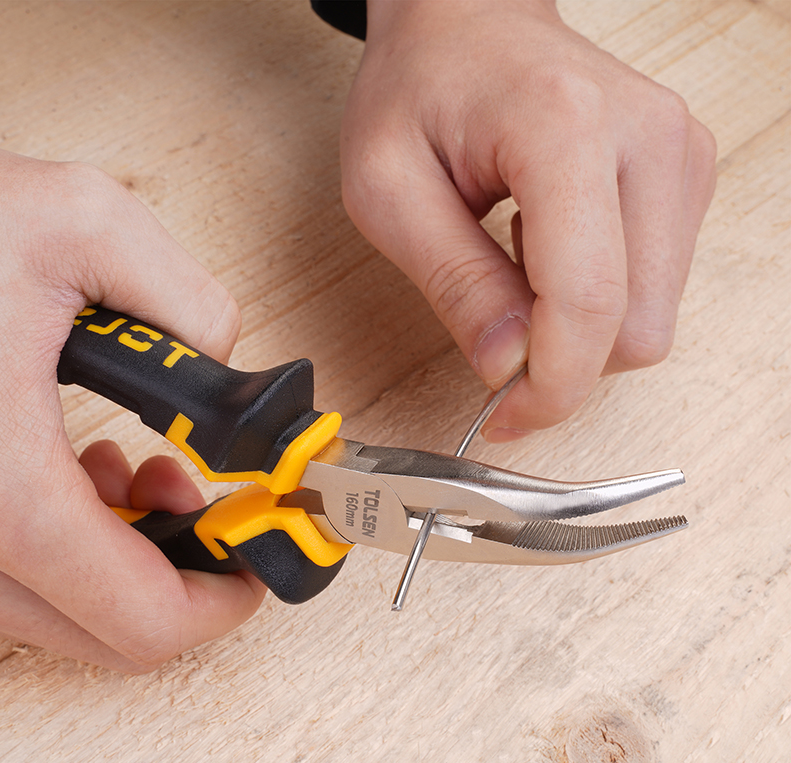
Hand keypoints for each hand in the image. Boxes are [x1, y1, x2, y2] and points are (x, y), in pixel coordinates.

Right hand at [0, 148, 263, 671]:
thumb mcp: (85, 225)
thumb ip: (189, 304)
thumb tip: (221, 367)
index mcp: (0, 481)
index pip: (141, 615)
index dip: (223, 599)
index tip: (259, 558)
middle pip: (105, 629)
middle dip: (184, 572)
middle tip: (216, 504)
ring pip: (59, 606)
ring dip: (132, 553)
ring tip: (153, 473)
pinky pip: (18, 570)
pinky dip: (78, 538)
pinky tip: (92, 469)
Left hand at [340, 0, 716, 438]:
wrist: (468, 22)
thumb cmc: (418, 89)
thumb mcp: (389, 190)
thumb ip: (454, 283)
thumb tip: (508, 368)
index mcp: (567, 129)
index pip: (590, 301)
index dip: (550, 384)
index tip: (505, 414)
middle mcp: (648, 139)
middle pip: (637, 328)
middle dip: (563, 364)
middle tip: (494, 339)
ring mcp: (678, 156)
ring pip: (651, 320)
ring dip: (576, 330)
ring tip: (514, 266)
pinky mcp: (683, 177)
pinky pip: (651, 290)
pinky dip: (595, 300)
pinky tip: (548, 251)